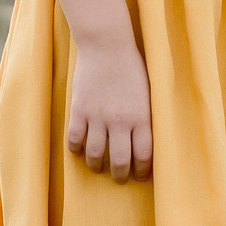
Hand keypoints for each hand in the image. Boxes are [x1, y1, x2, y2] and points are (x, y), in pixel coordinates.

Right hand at [66, 39, 152, 182]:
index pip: (144, 153)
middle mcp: (120, 120)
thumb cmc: (133, 66)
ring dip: (97, 166)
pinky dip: (76, 150)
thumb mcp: (149, 91)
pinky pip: (75, 140)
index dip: (142, 169)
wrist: (107, 46)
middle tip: (121, 178)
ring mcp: (98, 117)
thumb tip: (150, 138)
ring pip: (95, 155)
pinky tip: (80, 150)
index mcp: (142, 116)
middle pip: (120, 160)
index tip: (141, 175)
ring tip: (99, 168)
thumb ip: (147, 115)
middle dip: (121, 175)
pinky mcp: (79, 111)